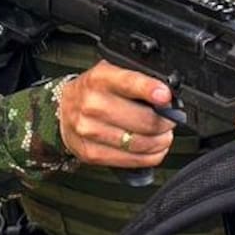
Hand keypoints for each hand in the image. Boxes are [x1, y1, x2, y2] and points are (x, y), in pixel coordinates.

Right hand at [58, 60, 174, 166]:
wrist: (63, 108)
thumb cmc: (96, 91)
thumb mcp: (112, 74)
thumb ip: (138, 81)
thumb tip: (168, 98)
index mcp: (100, 79)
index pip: (128, 83)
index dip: (149, 90)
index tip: (165, 97)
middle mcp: (91, 104)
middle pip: (142, 120)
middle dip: (166, 122)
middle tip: (171, 120)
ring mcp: (89, 131)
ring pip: (140, 142)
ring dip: (161, 141)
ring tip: (164, 135)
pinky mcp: (91, 153)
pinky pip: (131, 160)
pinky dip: (151, 156)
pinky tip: (155, 149)